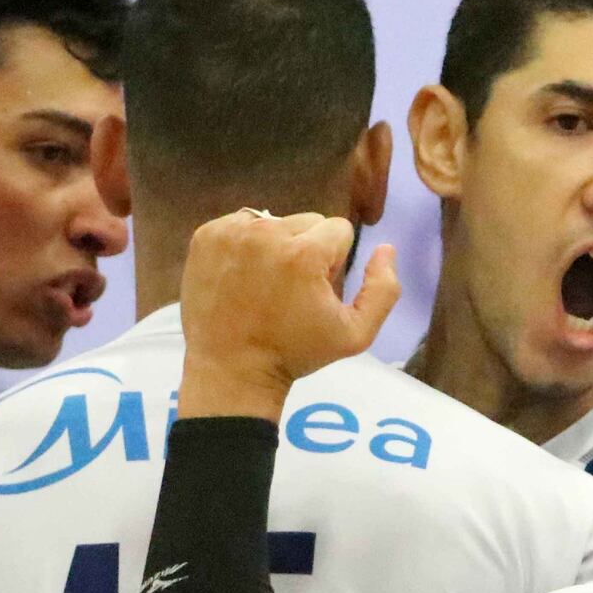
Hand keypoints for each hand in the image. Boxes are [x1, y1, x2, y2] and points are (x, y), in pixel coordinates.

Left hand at [178, 210, 398, 416]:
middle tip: (289, 291)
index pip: (338, 230)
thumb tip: (386, 248)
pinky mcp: (206, 236)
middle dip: (307, 250)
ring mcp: (231, 232)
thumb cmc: (295, 354)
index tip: (315, 291)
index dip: (333, 263)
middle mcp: (266, 233)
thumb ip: (384, 290)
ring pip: (273, 221)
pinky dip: (245, 246)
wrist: (231, 371)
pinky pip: (240, 225)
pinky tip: (241, 278)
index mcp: (304, 253)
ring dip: (276, 246)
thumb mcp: (356, 335)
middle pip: (306, 222)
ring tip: (263, 285)